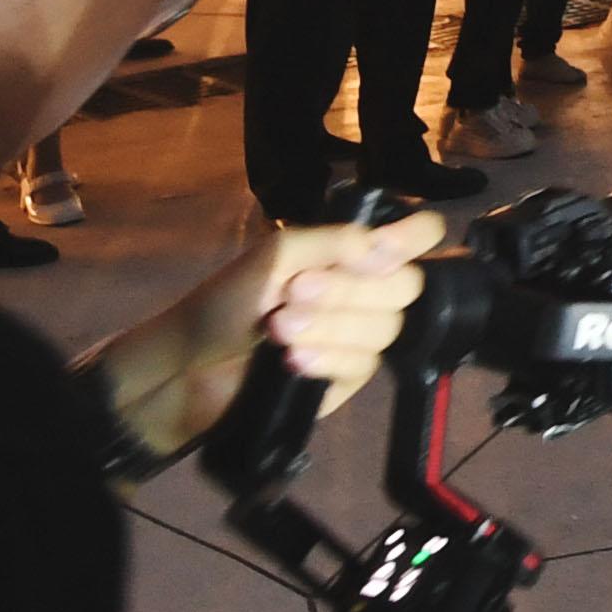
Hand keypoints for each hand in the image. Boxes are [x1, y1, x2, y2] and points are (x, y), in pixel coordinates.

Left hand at [104, 210, 448, 465]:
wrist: (189, 368)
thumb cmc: (226, 301)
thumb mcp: (277, 256)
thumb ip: (336, 243)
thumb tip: (389, 249)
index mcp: (352, 251)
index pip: (421, 233)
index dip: (416, 237)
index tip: (381, 251)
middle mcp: (365, 290)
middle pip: (408, 286)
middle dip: (350, 291)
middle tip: (294, 293)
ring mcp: (359, 336)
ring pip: (385, 330)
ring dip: (329, 326)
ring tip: (278, 330)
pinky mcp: (347, 378)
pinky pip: (363, 366)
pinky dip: (326, 359)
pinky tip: (291, 362)